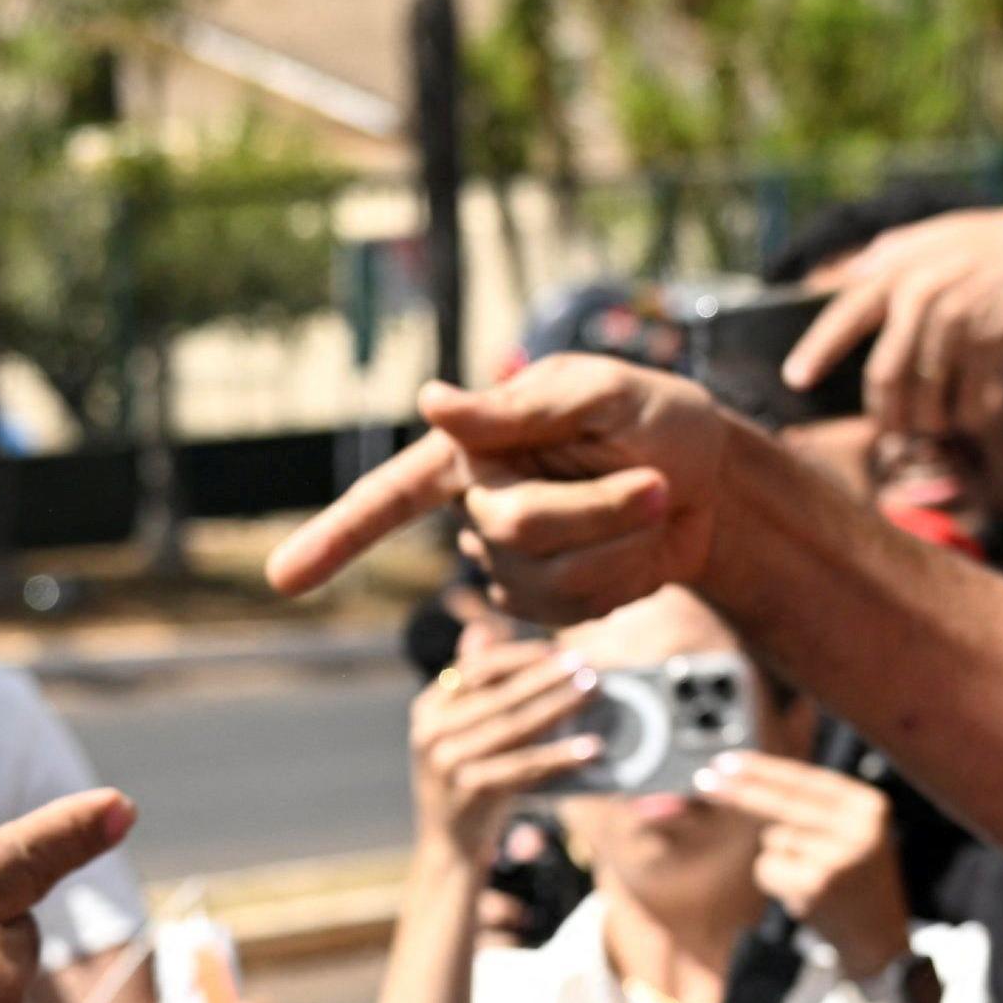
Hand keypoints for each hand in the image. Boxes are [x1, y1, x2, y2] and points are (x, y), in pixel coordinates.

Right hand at [272, 358, 768, 625]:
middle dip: (593, 510)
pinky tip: (643, 548)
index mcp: (475, 450)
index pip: (391, 498)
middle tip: (657, 483)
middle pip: (510, 534)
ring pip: (547, 581)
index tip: (283, 579)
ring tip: (656, 504)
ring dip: (619, 543)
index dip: (337, 538)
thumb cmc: (661, 419)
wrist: (720, 484)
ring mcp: (518, 562)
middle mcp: (484, 506)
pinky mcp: (556, 604)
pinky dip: (626, 578)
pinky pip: (576, 612)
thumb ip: (518, 409)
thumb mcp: (602, 390)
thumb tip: (432, 400)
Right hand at [411, 637, 606, 864]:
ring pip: (516, 728)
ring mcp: (447, 763)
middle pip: (501, 696)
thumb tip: (481, 629)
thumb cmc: (467, 779)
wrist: (448, 845)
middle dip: (547, 678)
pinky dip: (561, 756)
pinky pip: (526, 767)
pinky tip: (591, 749)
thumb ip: (474, 687)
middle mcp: (431, 732)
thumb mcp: (461, 731)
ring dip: (560, 708)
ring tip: (595, 694)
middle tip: (586, 667)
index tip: (556, 649)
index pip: (477, 668)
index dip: (519, 655)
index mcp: (428, 708)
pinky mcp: (470, 791)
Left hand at [699, 748, 907, 962]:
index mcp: (869, 805)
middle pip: (783, 801)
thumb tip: (751, 777)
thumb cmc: (852, 882)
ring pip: (772, 839)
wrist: (878, 940)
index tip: (727, 762)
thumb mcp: (849, 832)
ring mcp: (840, 856)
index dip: (763, 768)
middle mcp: (860, 827)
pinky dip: (774, 880)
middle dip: (740, 791)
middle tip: (705, 780)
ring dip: (777, 858)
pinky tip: (802, 894)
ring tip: (809, 877)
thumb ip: (811, 805)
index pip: (806, 778)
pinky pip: (768, 867)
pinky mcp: (819, 884)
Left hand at [775, 195, 1002, 449]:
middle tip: (891, 430)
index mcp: (900, 268)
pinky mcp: (993, 344)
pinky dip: (967, 417)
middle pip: (884, 377)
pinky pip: (967, 404)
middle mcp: (922, 293)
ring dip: (929, 422)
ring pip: (925, 399)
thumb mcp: (937, 237)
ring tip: (936, 423)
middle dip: (885, 415)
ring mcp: (958, 320)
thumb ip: (890, 255)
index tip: (794, 380)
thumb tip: (845, 277)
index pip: (845, 315)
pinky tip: (973, 411)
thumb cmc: (992, 246)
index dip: (816, 351)